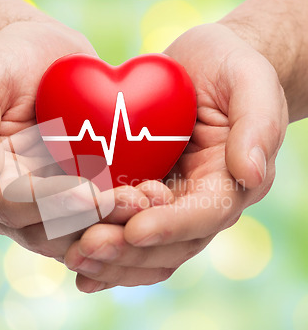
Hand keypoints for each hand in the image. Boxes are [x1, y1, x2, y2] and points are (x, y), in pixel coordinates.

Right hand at [0, 20, 149, 260]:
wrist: (43, 59)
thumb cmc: (5, 61)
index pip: (13, 205)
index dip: (50, 203)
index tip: (89, 193)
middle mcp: (13, 204)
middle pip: (49, 229)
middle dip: (93, 219)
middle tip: (136, 203)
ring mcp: (49, 204)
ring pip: (80, 230)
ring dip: (117, 222)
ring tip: (151, 200)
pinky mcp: (80, 195)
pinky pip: (101, 214)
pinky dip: (127, 210)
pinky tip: (156, 195)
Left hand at [64, 23, 288, 291]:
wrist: (203, 68)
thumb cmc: (231, 68)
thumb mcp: (251, 83)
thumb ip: (258, 125)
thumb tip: (252, 174)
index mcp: (228, 183)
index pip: (204, 216)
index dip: (170, 226)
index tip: (135, 230)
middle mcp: (199, 204)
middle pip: (169, 246)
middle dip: (128, 251)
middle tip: (85, 248)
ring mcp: (169, 204)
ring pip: (144, 251)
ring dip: (110, 261)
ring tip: (72, 257)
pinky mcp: (142, 196)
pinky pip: (124, 233)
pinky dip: (105, 254)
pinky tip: (73, 260)